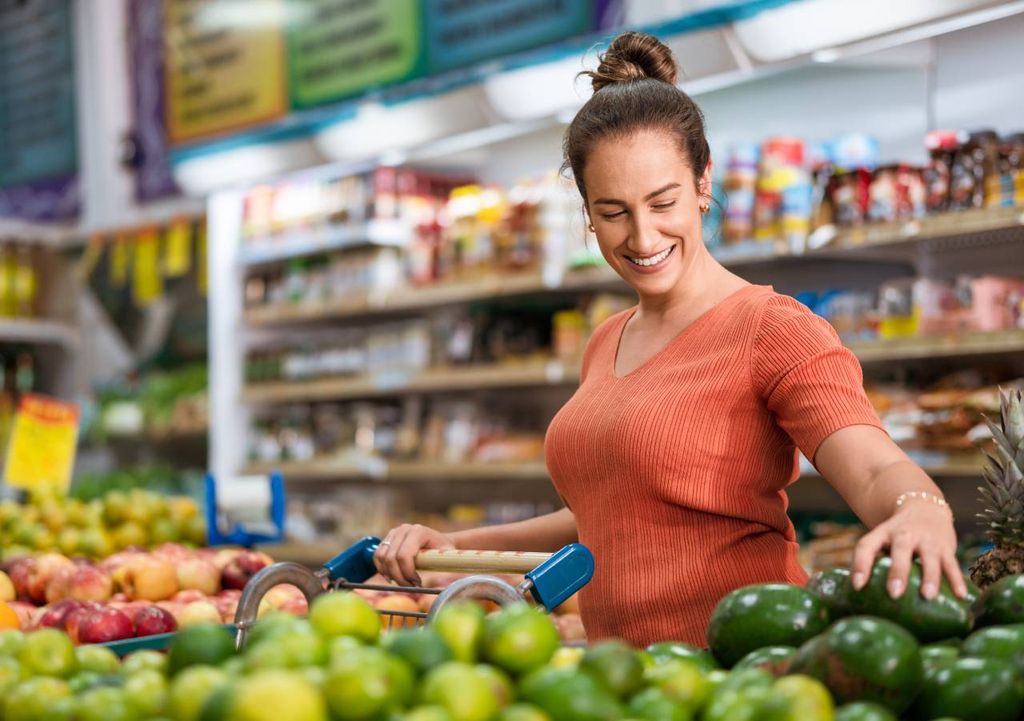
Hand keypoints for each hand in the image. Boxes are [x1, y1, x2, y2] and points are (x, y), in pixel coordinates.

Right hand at [374, 524, 455, 586]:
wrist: (437, 541)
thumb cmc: (443, 549)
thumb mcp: (448, 553)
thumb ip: (445, 557)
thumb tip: (444, 561)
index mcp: (418, 531)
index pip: (404, 555)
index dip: (408, 573)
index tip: (417, 583)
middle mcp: (403, 529)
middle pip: (391, 559)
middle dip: (399, 577)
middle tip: (409, 586)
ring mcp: (393, 533)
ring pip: (382, 558)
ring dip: (390, 575)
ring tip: (403, 582)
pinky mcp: (386, 539)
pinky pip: (377, 556)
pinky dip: (381, 569)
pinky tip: (392, 577)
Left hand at [850, 500, 966, 599]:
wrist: (924, 508)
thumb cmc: (896, 536)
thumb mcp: (881, 540)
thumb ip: (873, 563)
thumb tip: (860, 598)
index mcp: (883, 534)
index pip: (866, 546)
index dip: (860, 565)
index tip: (857, 586)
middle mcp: (904, 534)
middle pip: (900, 549)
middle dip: (898, 571)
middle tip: (894, 593)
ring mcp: (927, 540)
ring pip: (929, 557)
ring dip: (929, 577)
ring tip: (928, 596)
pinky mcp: (946, 547)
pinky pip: (952, 564)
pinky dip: (957, 580)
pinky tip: (960, 596)